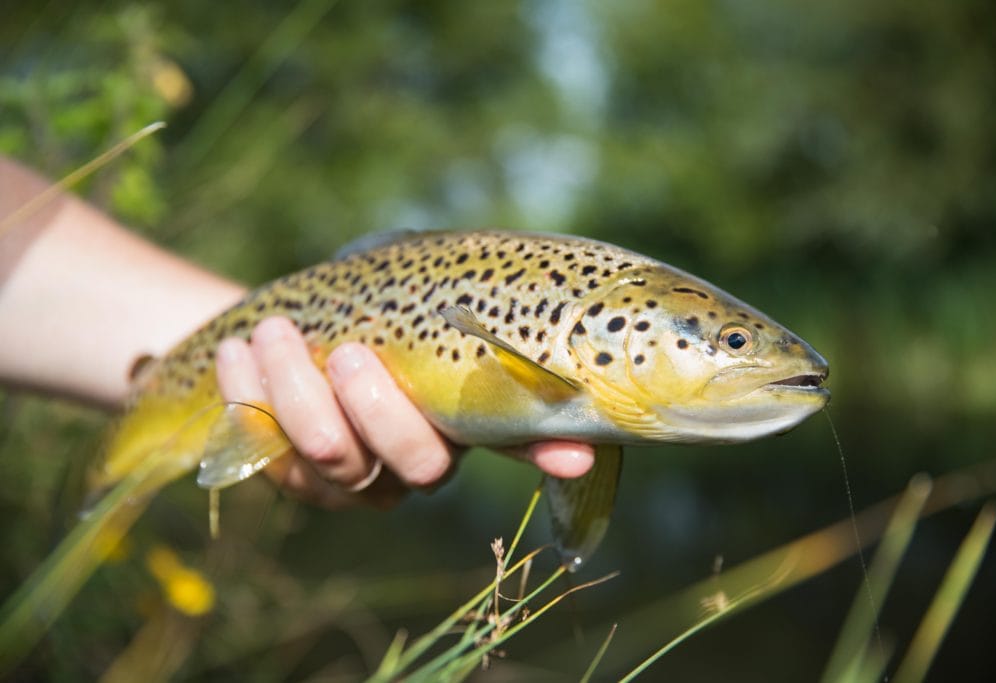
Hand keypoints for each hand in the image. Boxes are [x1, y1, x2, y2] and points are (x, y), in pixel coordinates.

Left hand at [215, 317, 593, 508]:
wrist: (275, 328)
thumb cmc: (355, 305)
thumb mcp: (402, 288)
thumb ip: (444, 295)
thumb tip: (510, 279)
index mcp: (461, 414)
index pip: (521, 439)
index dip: (550, 450)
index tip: (576, 455)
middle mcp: (418, 461)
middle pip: (421, 466)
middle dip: (380, 410)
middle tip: (350, 351)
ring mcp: (357, 481)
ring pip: (340, 464)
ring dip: (301, 396)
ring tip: (271, 334)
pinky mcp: (295, 481)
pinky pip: (276, 458)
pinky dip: (251, 402)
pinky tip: (240, 353)